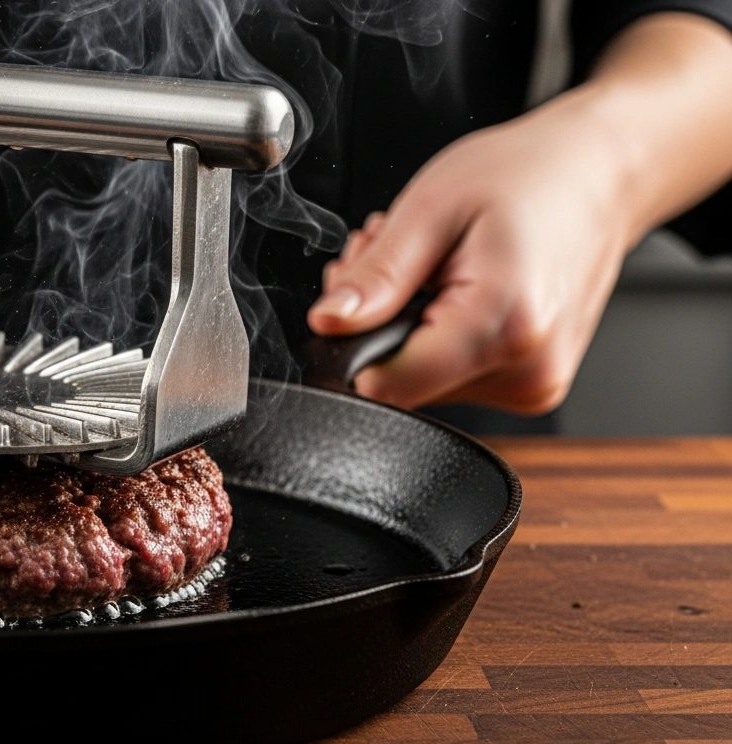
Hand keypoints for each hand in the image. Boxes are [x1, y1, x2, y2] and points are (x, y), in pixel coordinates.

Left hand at [306, 93, 632, 413]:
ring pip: (422, 378)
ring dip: (404, 323)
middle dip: (376, 321)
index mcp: (506, 324)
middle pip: (401, 379)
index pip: (386, 382)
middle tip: (395, 254)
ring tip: (430, 265)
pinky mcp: (531, 385)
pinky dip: (434, 333)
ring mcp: (535, 385)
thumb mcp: (432, 207)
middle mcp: (529, 370)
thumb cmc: (529, 176)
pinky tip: (450, 287)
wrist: (600, 174)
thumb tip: (328, 323)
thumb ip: (377, 276)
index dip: (352, 336)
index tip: (360, 285)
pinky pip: (452, 373)